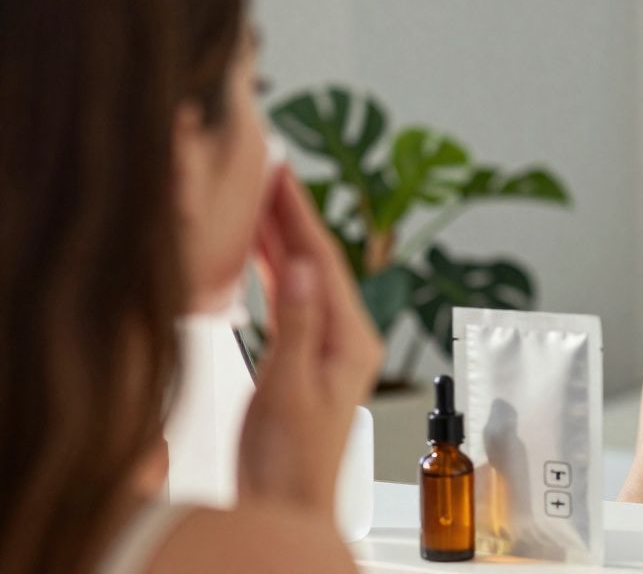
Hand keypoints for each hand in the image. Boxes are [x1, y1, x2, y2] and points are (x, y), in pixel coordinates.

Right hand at [238, 167, 382, 515]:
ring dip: (278, 238)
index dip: (299, 214)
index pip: (323, 262)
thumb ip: (298, 325)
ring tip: (255, 198)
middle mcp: (348, 338)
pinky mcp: (306, 358)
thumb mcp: (290, 388)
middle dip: (289, 217)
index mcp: (353, 340)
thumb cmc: (291, 461)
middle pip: (316, 263)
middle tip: (265, 171)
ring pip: (302, 278)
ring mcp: (329, 346)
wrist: (285, 506)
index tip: (281, 174)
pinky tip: (257, 252)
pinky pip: (291, 299)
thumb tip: (302, 267)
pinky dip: (271, 270)